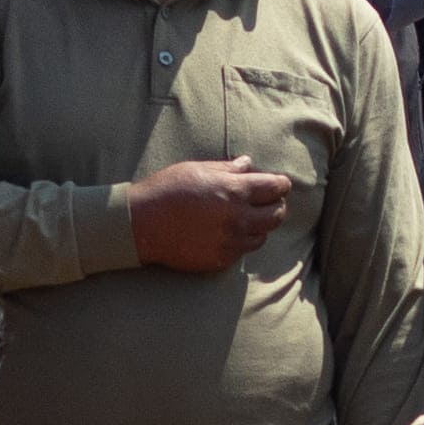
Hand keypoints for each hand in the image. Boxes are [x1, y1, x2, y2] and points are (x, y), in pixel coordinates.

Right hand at [121, 161, 296, 272]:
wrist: (142, 224)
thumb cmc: (167, 190)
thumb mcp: (197, 170)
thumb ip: (228, 168)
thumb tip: (248, 164)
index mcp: (234, 191)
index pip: (276, 188)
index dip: (281, 184)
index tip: (279, 184)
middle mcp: (238, 218)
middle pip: (277, 215)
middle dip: (276, 206)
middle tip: (267, 202)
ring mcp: (230, 242)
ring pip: (262, 236)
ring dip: (259, 226)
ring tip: (244, 218)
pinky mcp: (220, 260)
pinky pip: (242, 251)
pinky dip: (240, 241)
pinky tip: (226, 233)